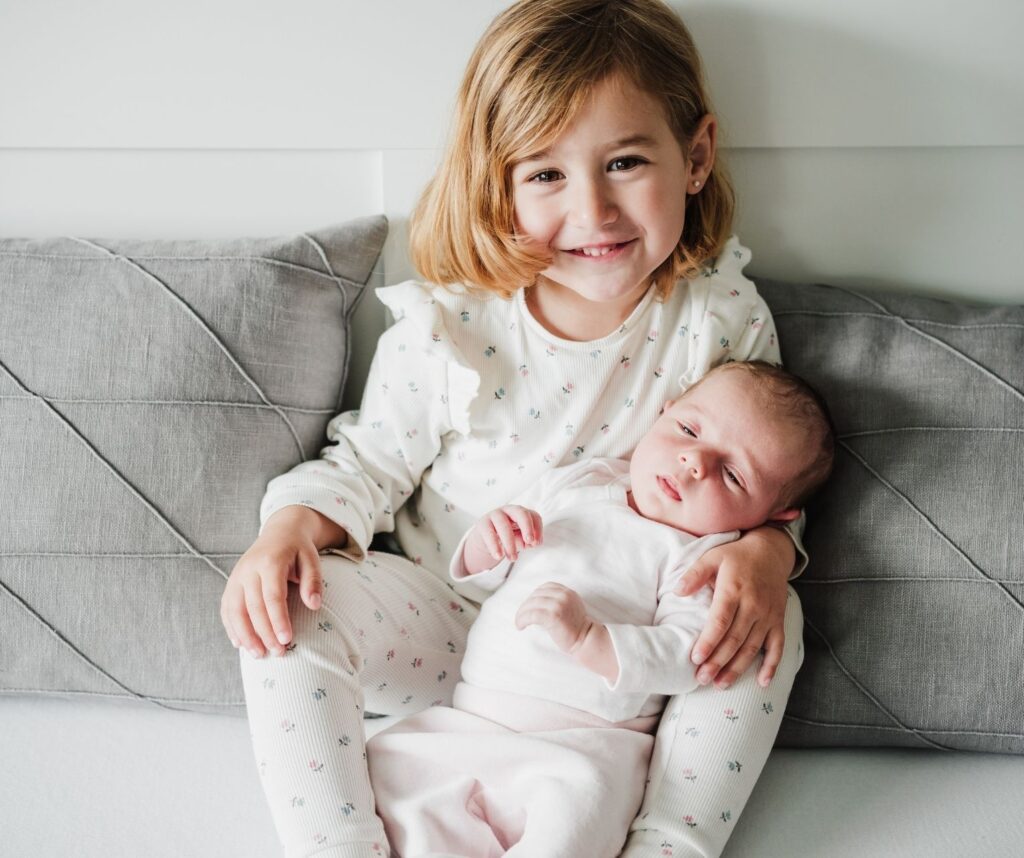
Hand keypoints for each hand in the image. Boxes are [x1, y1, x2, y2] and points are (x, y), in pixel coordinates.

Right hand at [220, 506, 337, 657]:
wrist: (280, 532)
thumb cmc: (298, 549)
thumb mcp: (312, 559)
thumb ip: (313, 581)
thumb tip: (314, 605)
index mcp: (270, 562)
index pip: (272, 596)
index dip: (278, 620)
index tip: (286, 640)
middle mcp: (249, 569)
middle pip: (253, 606)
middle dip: (264, 633)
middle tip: (278, 653)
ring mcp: (236, 576)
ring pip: (235, 610)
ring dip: (245, 635)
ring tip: (258, 655)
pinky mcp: (231, 583)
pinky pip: (226, 608)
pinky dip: (231, 627)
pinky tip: (240, 644)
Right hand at [463, 505, 542, 573]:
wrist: (487, 540)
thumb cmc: (509, 538)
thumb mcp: (521, 540)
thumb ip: (528, 541)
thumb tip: (532, 543)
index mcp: (522, 514)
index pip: (534, 516)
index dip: (538, 529)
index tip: (536, 543)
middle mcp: (510, 510)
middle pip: (521, 513)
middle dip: (527, 527)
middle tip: (530, 542)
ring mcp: (495, 515)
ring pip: (504, 525)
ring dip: (510, 543)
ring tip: (513, 558)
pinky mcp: (483, 523)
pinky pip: (489, 533)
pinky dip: (494, 545)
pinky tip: (498, 555)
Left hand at [515, 582, 592, 652]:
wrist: (586, 640)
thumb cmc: (576, 627)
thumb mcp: (570, 606)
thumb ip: (558, 600)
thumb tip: (537, 601)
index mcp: (567, 592)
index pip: (545, 587)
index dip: (534, 596)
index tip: (529, 606)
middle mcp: (563, 595)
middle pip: (536, 595)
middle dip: (525, 605)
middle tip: (521, 616)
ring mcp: (559, 604)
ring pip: (531, 604)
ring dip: (521, 613)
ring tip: (519, 622)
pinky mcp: (554, 616)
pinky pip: (532, 614)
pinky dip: (522, 619)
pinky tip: (520, 626)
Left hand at [675, 526, 794, 687]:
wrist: (771, 552)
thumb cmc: (736, 556)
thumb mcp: (712, 557)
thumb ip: (694, 574)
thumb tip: (677, 591)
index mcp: (734, 590)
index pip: (720, 621)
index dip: (709, 642)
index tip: (695, 658)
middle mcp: (753, 605)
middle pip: (735, 639)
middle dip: (718, 662)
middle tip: (701, 679)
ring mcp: (768, 615)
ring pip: (753, 647)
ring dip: (737, 668)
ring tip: (720, 684)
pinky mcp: (778, 621)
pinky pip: (777, 647)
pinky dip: (771, 666)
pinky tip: (761, 683)